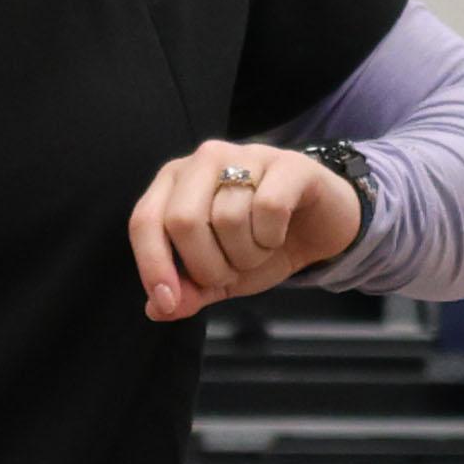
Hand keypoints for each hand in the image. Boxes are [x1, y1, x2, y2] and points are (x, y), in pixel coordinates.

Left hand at [129, 140, 360, 322]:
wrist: (318, 230)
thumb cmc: (258, 244)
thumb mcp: (218, 277)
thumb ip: (188, 292)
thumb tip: (157, 309)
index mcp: (174, 182)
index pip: (144, 220)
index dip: (152, 265)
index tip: (168, 301)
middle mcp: (204, 160)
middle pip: (183, 221)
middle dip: (207, 265)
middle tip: (230, 271)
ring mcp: (246, 154)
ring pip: (228, 218)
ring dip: (246, 254)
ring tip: (259, 250)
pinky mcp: (288, 163)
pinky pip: (269, 207)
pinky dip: (272, 236)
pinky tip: (279, 234)